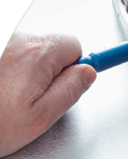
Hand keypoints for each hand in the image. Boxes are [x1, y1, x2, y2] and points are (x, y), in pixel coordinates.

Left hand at [0, 31, 96, 157]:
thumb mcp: (39, 119)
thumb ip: (70, 91)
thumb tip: (89, 73)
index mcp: (38, 53)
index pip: (74, 46)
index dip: (75, 67)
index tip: (75, 79)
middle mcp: (17, 39)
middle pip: (49, 46)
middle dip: (47, 70)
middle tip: (32, 100)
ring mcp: (2, 43)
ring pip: (25, 51)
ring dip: (22, 70)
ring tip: (5, 98)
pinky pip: (7, 56)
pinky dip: (5, 69)